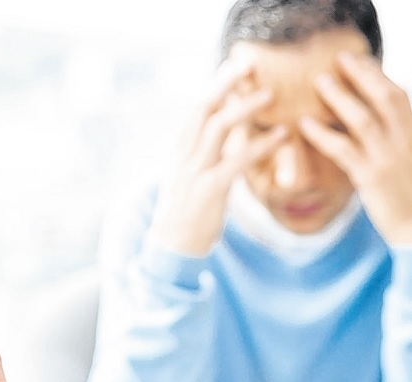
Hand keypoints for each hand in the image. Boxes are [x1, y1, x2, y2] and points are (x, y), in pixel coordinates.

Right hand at [150, 59, 286, 255]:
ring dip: (245, 107)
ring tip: (270, 95)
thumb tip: (224, 137)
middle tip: (250, 64)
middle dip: (226, 82)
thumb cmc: (185, 210)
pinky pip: (237, 160)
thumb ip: (202, 154)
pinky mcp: (209, 190)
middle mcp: (183, 154)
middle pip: (204, 107)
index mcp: (179, 149)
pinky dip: (261, 145)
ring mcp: (194, 171)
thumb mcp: (188, 176)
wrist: (173, 245)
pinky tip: (281, 136)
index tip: (234, 67)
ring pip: (218, 127)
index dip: (216, 85)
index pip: (196, 109)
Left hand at [300, 51, 411, 244]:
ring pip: (363, 119)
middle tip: (338, 58)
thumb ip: (391, 135)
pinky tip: (304, 124)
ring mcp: (388, 158)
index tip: (358, 58)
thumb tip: (368, 117)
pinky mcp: (370, 178)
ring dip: (340, 97)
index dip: (377, 75)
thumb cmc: (406, 191)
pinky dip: (323, 134)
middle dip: (361, 74)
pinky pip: (343, 150)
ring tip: (319, 81)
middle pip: (384, 97)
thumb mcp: (404, 157)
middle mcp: (405, 140)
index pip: (397, 95)